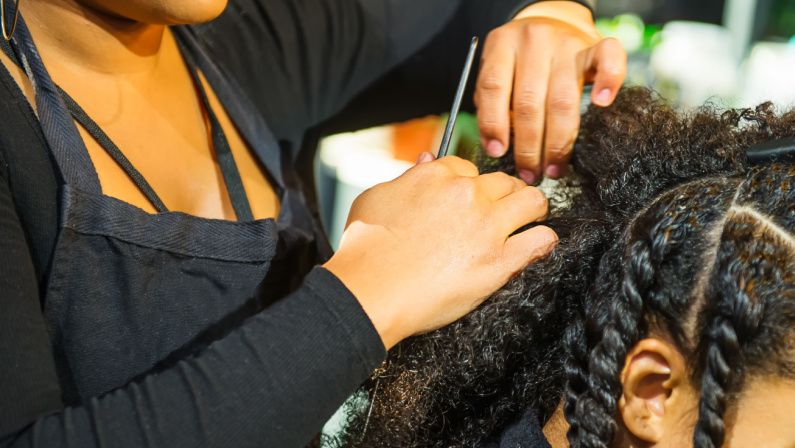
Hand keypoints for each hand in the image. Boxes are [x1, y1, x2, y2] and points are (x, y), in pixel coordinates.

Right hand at [323, 156, 555, 349]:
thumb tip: (425, 158)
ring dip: (534, 209)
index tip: (471, 198)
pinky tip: (540, 244)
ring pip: (533, 202)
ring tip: (531, 219)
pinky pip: (541, 241)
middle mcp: (467, 194)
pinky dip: (544, 241)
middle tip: (505, 207)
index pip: (469, 167)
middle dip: (506, 192)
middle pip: (505, 181)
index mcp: (437, 175)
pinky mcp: (499, 262)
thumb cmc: (365, 248)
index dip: (471, 184)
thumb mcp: (376, 197)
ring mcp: (487, 227)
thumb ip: (407, 176)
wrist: (370, 292)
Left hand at [475, 1, 626, 183]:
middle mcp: (534, 40)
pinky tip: (601, 103)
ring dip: (558, 142)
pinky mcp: (594, 44)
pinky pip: (609, 58)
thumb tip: (498, 146)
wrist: (551, 20)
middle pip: (529, 102)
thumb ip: (492, 102)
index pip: (494, 88)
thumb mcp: (497, 70)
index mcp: (502, 45)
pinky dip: (608, 80)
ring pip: (562, 100)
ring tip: (554, 168)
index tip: (497, 153)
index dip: (493, 124)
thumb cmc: (520, 58)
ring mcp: (566, 43)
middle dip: (529, 146)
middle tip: (529, 173)